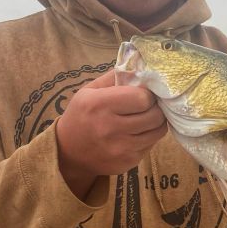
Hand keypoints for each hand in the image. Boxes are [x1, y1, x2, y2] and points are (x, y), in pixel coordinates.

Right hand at [55, 70, 166, 198]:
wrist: (68, 151)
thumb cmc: (82, 115)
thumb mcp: (89, 90)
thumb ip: (115, 76)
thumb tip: (141, 65)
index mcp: (100, 105)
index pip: (142, 98)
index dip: (147, 94)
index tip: (143, 93)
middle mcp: (110, 128)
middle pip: (155, 115)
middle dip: (155, 108)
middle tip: (149, 106)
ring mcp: (121, 148)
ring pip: (158, 131)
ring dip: (156, 122)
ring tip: (146, 117)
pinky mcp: (128, 162)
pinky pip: (151, 145)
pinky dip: (148, 137)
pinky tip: (137, 133)